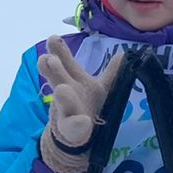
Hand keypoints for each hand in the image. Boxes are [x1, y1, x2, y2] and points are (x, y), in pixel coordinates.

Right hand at [35, 37, 124, 172]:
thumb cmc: (87, 103)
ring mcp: (66, 111)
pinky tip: (83, 122)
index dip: (58, 50)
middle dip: (53, 69)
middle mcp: (65, 91)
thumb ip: (110, 72)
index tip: (52, 38)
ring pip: (62, 102)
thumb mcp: (99, 87)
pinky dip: (78, 124)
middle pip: (57, 78)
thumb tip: (123, 54)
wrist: (75, 134)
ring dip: (62, 96)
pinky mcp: (71, 129)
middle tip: (48, 59)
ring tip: (62, 90)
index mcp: (72, 79)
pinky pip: (74, 126)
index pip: (64, 61)